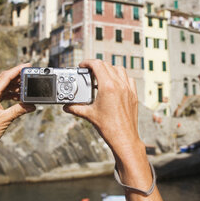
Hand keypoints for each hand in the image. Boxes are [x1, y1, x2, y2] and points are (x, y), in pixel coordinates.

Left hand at [0, 63, 35, 168]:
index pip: (5, 77)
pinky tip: (17, 97)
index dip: (17, 69)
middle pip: (3, 78)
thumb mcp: (5, 120)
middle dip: (16, 75)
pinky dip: (9, 93)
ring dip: (13, 85)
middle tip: (29, 74)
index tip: (27, 65)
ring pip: (2, 86)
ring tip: (25, 88)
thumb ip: (19, 110)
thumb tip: (32, 105)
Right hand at [64, 60, 166, 200]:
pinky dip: (121, 77)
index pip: (97, 65)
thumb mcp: (89, 115)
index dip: (87, 62)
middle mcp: (120, 85)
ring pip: (119, 69)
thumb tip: (66, 106)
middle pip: (107, 65)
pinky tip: (115, 84)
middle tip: (88, 72)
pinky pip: (128, 79)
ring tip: (101, 76)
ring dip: (109, 69)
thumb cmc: (109, 127)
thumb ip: (75, 108)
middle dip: (96, 66)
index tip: (82, 65)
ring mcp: (128, 89)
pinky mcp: (133, 95)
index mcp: (108, 86)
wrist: (124, 138)